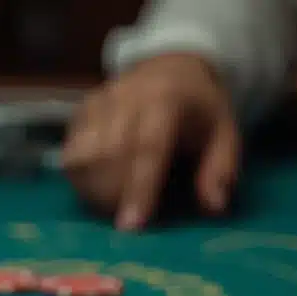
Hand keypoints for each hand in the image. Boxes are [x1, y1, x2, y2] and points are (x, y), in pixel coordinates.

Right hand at [62, 53, 241, 230]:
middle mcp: (126, 96)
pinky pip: (70, 152)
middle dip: (112, 195)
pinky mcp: (80, 111)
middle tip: (125, 222)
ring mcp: (98, 102)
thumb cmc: (199, 109)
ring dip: (93, 189)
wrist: (171, 68)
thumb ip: (220, 170)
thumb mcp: (226, 134)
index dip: (139, 188)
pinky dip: (80, 178)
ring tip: (112, 207)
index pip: (147, 146)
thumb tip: (213, 206)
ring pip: (82, 153)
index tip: (133, 225)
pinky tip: (97, 190)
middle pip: (108, 152)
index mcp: (166, 99)